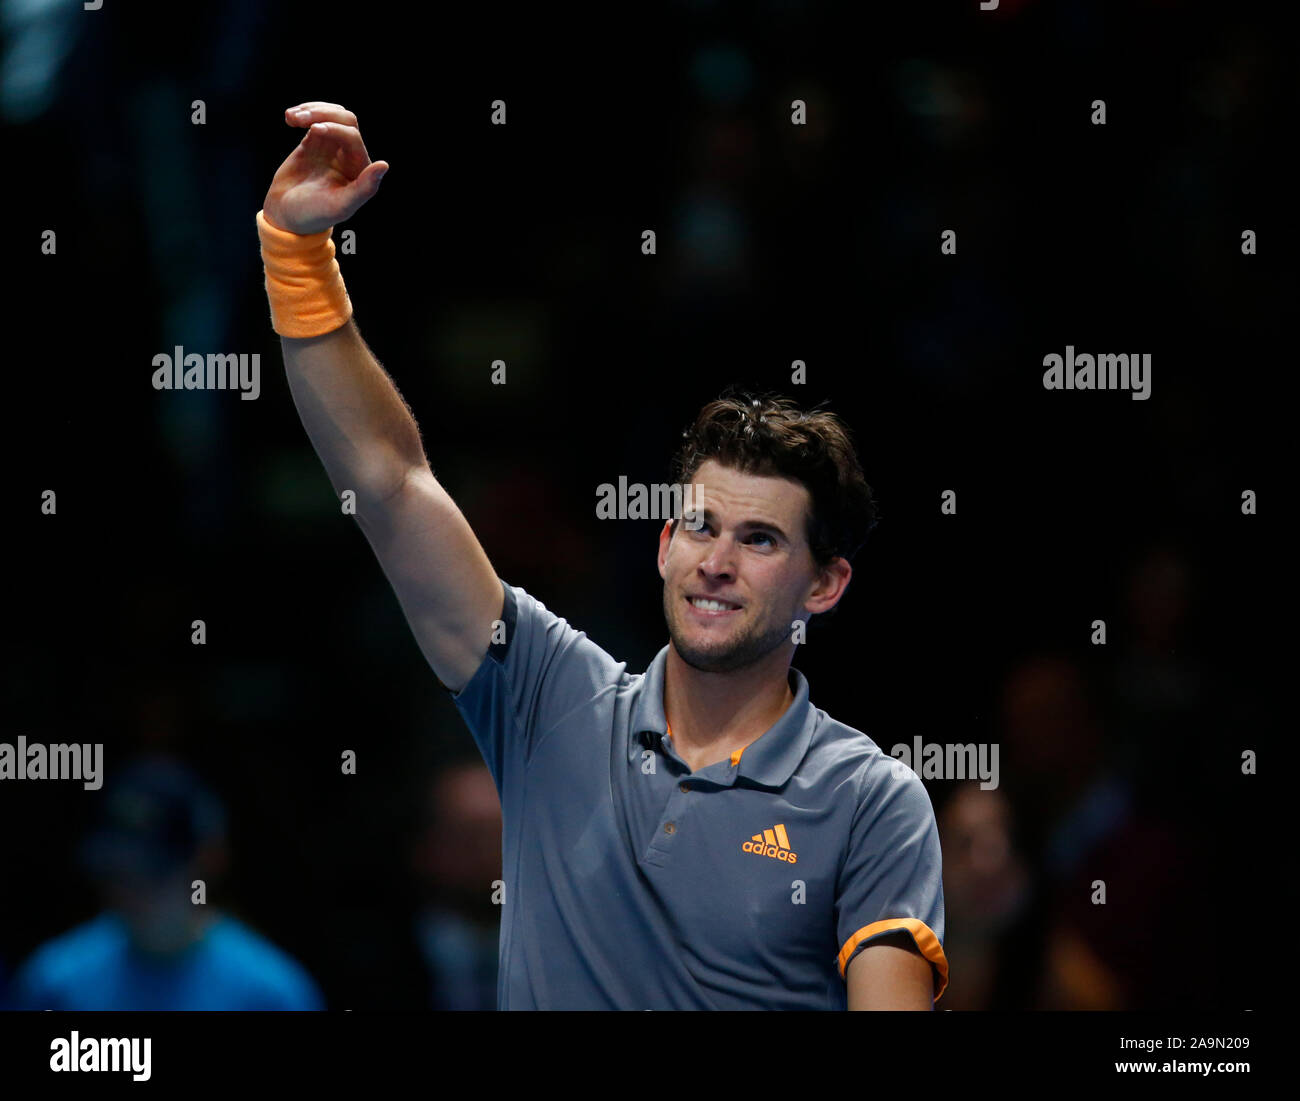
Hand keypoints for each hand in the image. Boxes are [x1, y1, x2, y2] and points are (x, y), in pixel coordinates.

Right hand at [262, 102, 388, 234]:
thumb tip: (384, 165)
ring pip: (331, 115)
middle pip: (344, 119)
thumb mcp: (340, 206)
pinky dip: (303, 113)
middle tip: (297, 119)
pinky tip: (289, 118)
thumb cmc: (315, 215)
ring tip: (291, 117)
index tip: (313, 131)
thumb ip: (364, 188)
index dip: (334, 129)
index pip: (352, 136)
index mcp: (360, 169)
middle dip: (322, 114)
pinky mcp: (314, 142)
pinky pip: (314, 119)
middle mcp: (349, 156)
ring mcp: (332, 147)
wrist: (287, 215)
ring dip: (312, 110)